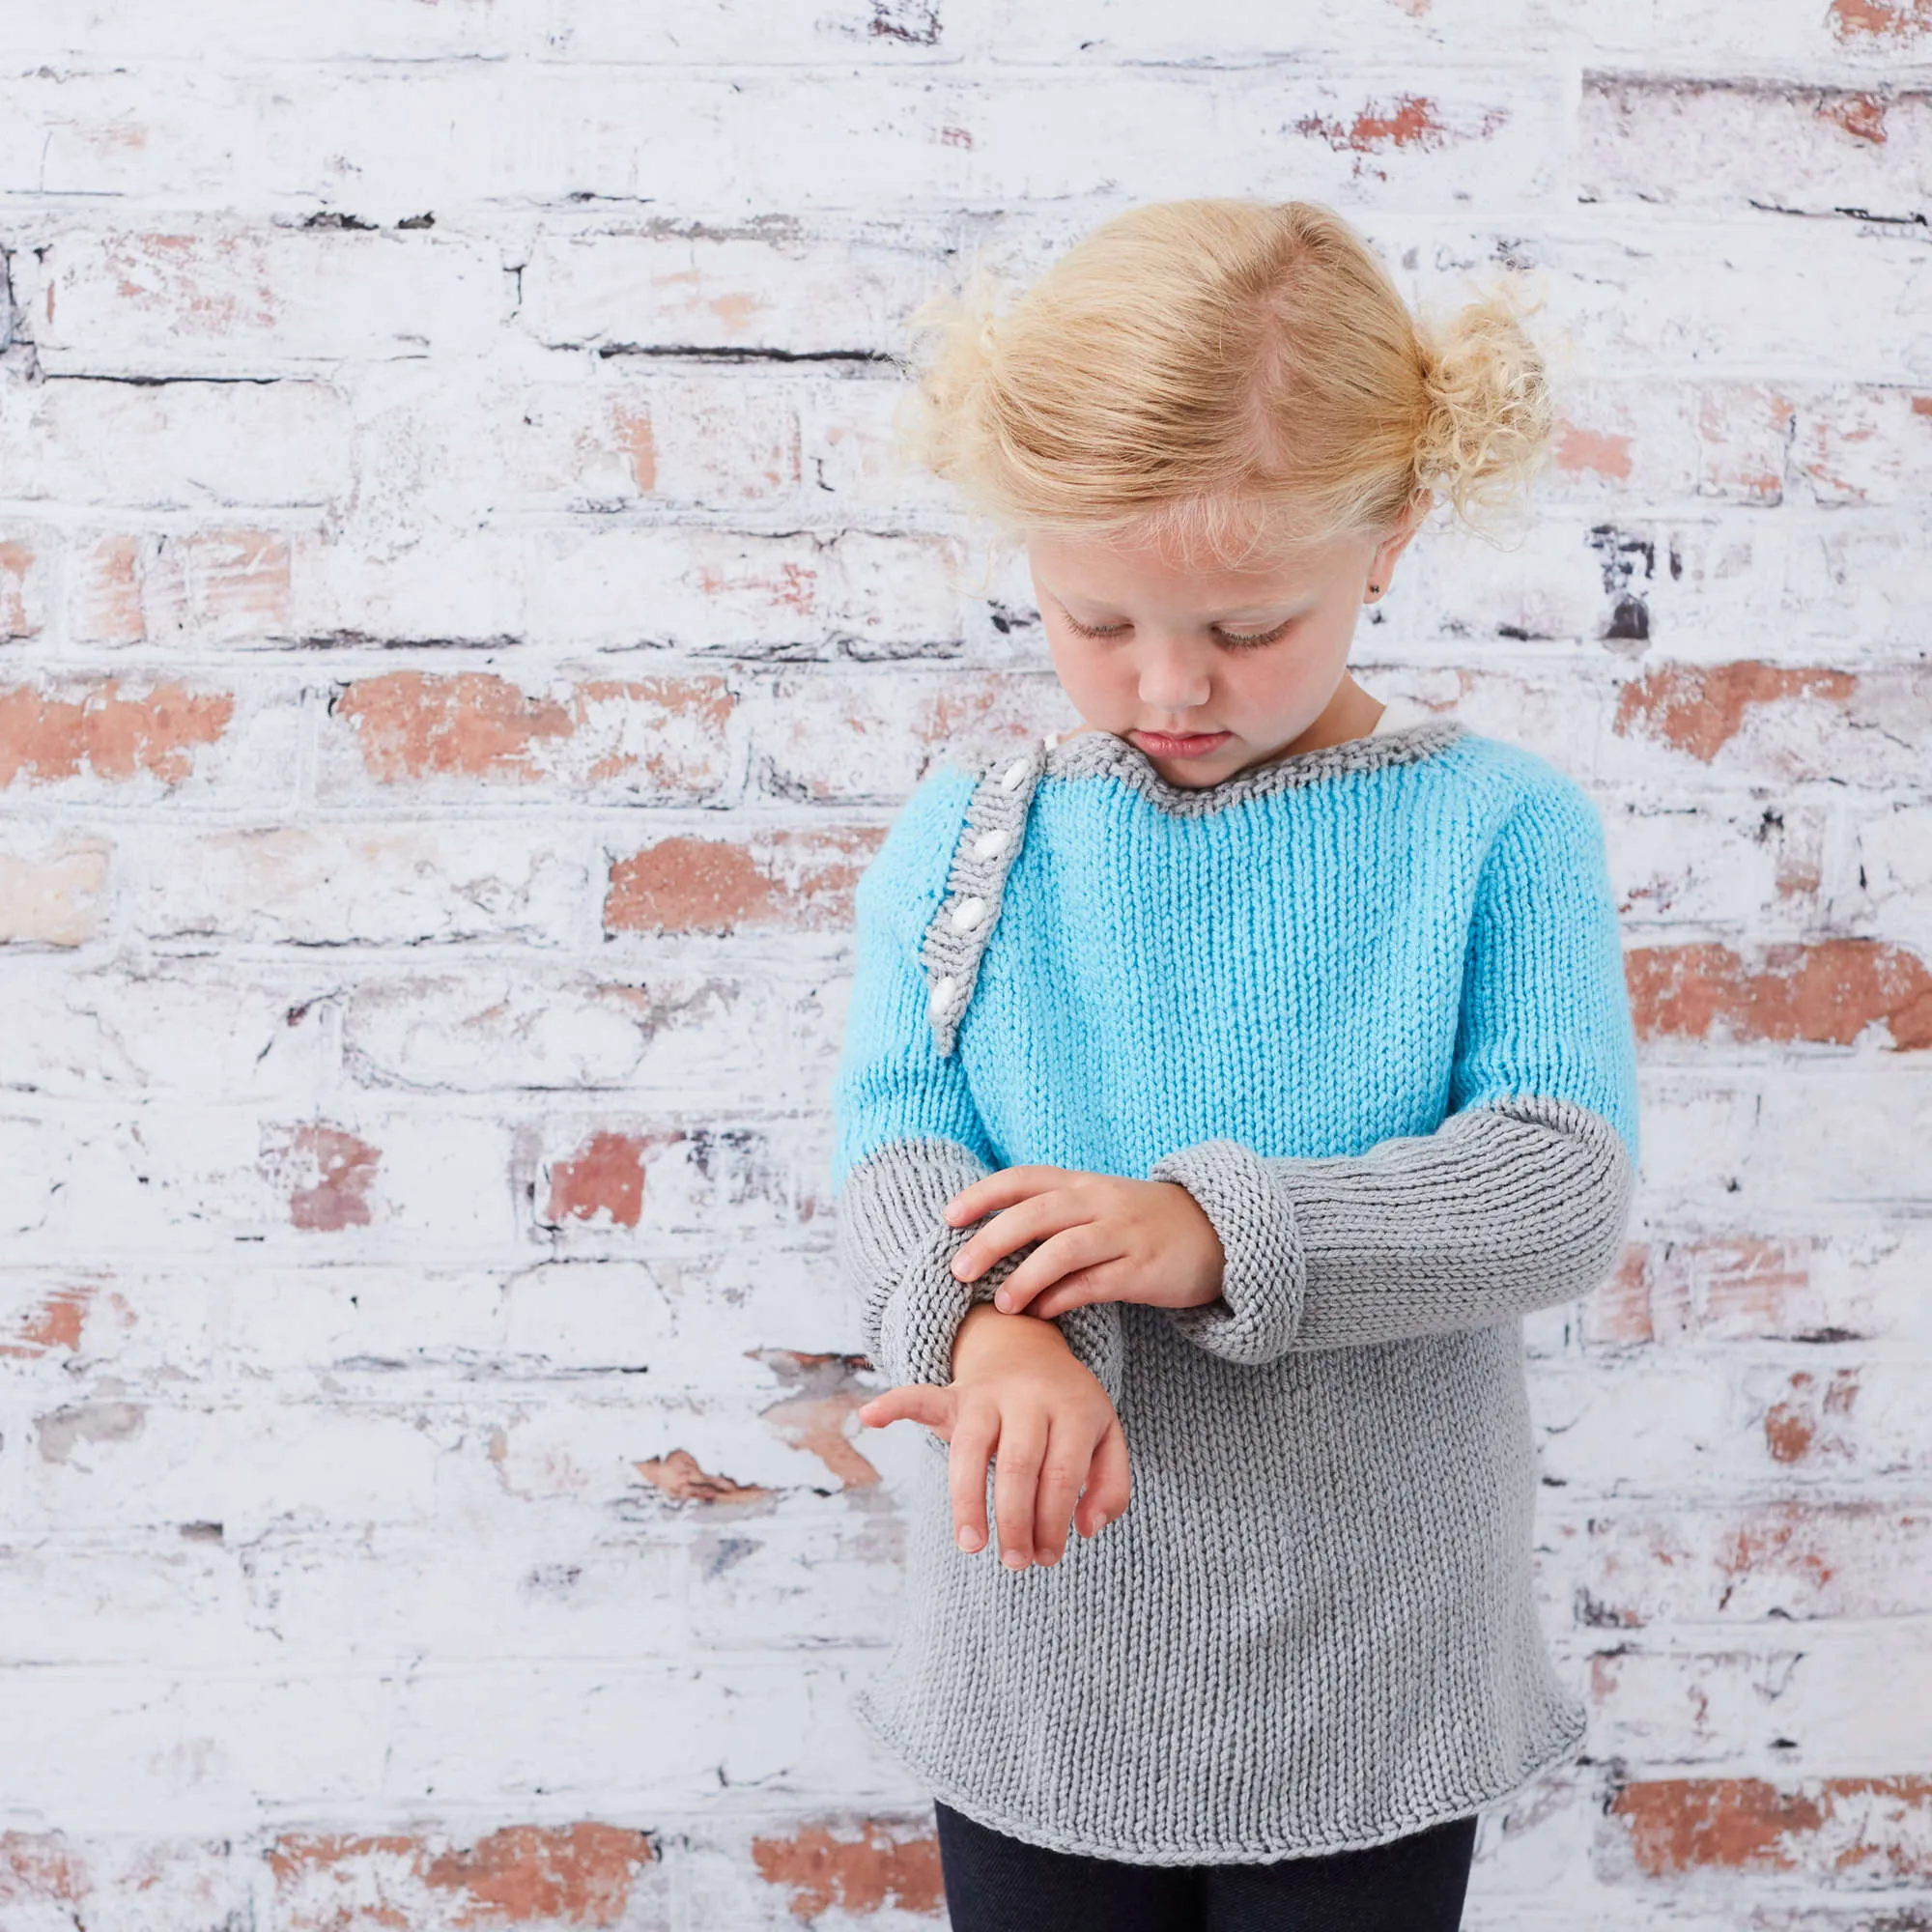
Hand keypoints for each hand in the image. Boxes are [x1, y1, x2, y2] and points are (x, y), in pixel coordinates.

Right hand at [855, 1304, 1129, 1570]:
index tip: (1047, 1557)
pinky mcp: (956, 1394)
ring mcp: (988, 1393)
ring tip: (971, 1544)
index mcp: (1074, 1408)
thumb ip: (1111, 1486)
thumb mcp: (1106, 1438)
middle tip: (1016, 1563)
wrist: (1032, 1349)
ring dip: (968, 1501)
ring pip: (971, 1448)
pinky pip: (923, 1396)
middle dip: (1015, 1522)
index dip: (1054, 1522)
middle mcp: (1029, 1396)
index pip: (1062, 1475)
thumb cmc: (1071, 1410)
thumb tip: (1086, 1529)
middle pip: (1019, 1466)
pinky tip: (870, 1416)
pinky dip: (895, 1404)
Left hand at [942, 1165, 1225, 1320]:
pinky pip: (1096, 1283)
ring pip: (1064, 1248)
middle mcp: (1099, 1203)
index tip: (948, 1217)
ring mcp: (1124, 1235)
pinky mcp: (1144, 1269)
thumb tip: (989, 1241)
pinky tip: (1041, 1312)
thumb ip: (1052, 1218)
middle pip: (1036, 1214)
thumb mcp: (1097, 1207)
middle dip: (992, 1240)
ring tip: (1002, 1305)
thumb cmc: (1141, 1224)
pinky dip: (1063, 1298)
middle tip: (958, 1269)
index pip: (1023, 1179)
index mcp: (1082, 1184)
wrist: (1216, 1233)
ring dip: (1026, 1277)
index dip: (982, 1194)